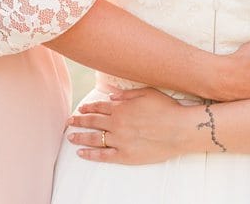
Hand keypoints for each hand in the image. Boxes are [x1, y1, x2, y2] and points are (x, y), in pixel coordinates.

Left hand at [67, 88, 196, 164]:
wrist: (180, 129)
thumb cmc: (167, 108)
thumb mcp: (146, 93)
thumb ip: (126, 95)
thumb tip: (110, 96)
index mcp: (121, 108)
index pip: (98, 107)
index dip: (88, 107)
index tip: (80, 108)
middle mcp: (117, 124)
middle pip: (92, 121)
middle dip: (79, 120)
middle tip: (69, 121)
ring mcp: (120, 141)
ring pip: (94, 138)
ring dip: (80, 136)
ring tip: (70, 136)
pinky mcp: (126, 156)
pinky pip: (104, 156)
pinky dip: (90, 154)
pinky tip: (81, 153)